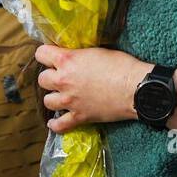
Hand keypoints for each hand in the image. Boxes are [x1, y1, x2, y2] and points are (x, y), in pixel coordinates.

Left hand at [35, 45, 150, 131]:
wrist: (135, 88)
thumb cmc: (121, 65)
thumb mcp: (97, 52)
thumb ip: (80, 56)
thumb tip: (74, 59)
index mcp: (68, 60)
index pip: (41, 54)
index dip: (46, 54)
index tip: (52, 57)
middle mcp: (64, 80)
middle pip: (42, 79)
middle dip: (50, 77)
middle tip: (61, 77)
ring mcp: (70, 101)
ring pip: (47, 101)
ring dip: (54, 97)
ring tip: (62, 96)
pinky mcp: (79, 116)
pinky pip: (59, 124)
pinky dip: (55, 124)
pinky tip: (55, 121)